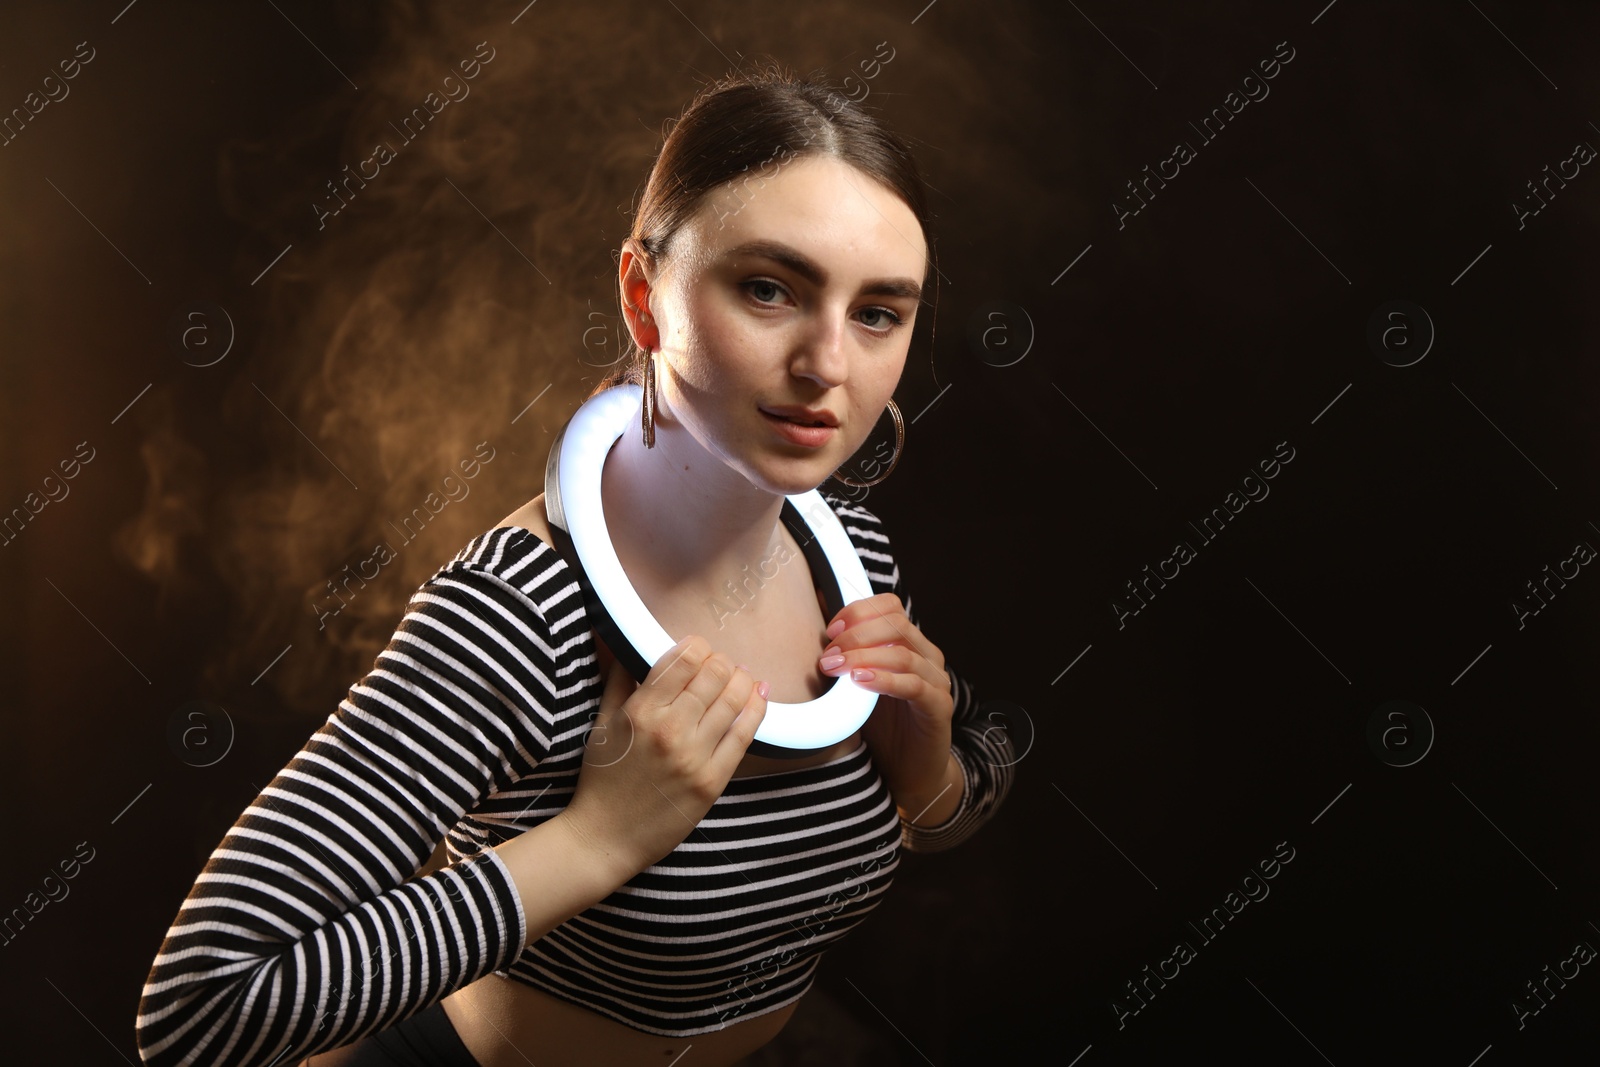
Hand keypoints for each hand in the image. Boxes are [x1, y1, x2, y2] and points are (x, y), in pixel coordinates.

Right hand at [562, 636, 768, 880]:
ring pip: (734, 700)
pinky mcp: (713, 781)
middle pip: (714, 674)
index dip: (697, 645)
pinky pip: (745, 735)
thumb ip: (618, 680)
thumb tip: (631, 644)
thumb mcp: (601, 724)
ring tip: (742, 676)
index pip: (684, 659)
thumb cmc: (602, 779)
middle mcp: (670, 730)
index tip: (698, 648)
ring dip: (743, 680)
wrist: (606, 836)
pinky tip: (760, 695)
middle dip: (722, 661)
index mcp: (640, 712)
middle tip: (721, 664)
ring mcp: (694, 757)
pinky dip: (756, 709)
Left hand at [817, 593, 954, 812]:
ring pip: (903, 654)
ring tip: (834, 668)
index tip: (829, 630)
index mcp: (909, 643)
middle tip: (828, 655)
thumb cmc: (882, 727)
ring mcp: (937, 681)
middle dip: (855, 634)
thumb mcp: (857, 686)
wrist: (908, 771)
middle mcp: (927, 656)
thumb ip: (845, 659)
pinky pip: (914, 685)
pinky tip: (861, 682)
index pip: (889, 607)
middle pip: (896, 624)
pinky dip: (885, 679)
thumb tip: (813, 633)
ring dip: (863, 657)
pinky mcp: (939, 707)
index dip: (858, 611)